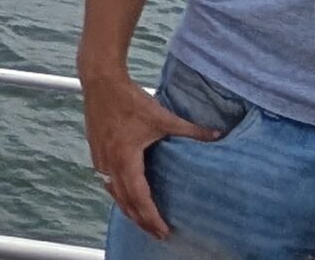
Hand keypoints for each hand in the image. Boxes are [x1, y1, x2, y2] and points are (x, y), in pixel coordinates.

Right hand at [82, 71, 218, 238]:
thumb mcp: (163, 116)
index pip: (139, 196)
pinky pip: (105, 180)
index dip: (151, 216)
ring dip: (127, 209)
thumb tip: (219, 135)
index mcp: (126, 157)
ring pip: (112, 192)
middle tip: (157, 234)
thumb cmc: (130, 99)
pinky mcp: (96, 150)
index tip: (164, 231)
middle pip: (124, 201)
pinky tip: (124, 196)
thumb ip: (191, 129)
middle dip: (140, 220)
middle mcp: (109, 161)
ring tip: (142, 221)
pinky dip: (116, 193)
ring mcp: (100, 156)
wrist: (100, 80)